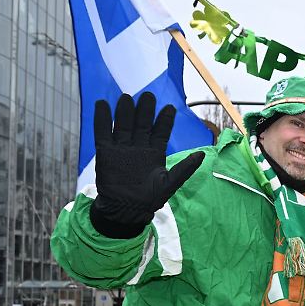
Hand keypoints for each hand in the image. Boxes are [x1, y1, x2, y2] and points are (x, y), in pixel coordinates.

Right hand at [89, 92, 204, 237]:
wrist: (127, 209)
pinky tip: (101, 104)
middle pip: (142, 124)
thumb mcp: (171, 183)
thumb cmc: (151, 198)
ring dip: (125, 111)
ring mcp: (122, 148)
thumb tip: (202, 155)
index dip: (164, 120)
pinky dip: (101, 119)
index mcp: (155, 152)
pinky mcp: (105, 152)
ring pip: (123, 124)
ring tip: (127, 98)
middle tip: (148, 96)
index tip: (169, 107)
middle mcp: (138, 147)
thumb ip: (185, 168)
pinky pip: (103, 132)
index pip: (160, 131)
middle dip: (145, 110)